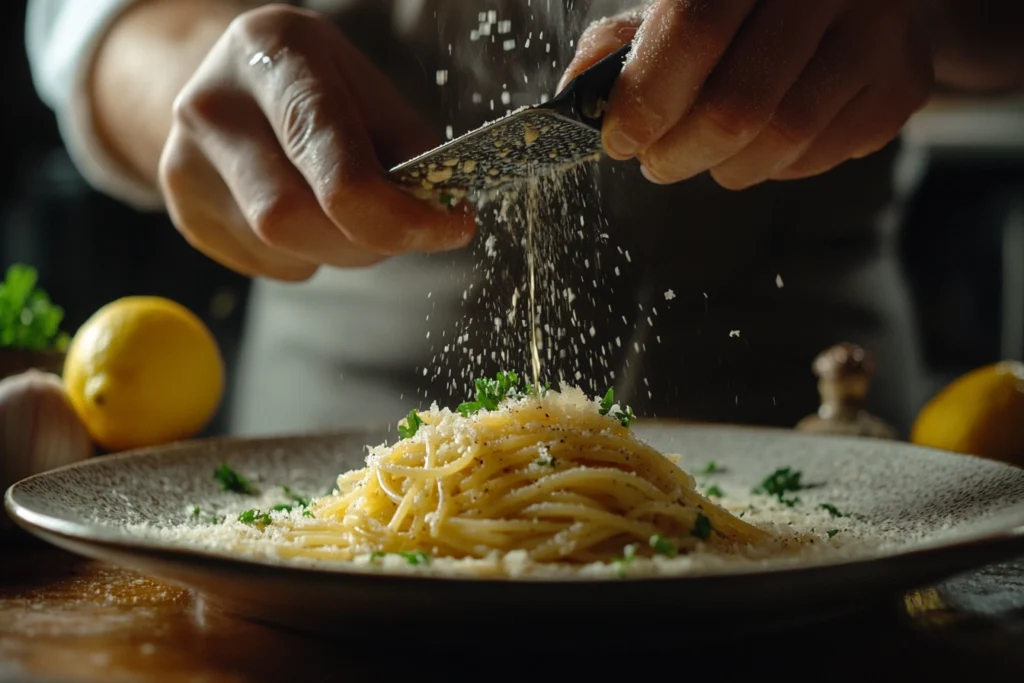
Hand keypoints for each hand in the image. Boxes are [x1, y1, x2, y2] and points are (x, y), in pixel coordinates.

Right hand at [160, 5, 474, 280]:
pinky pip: (267, 265)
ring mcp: (185, 163)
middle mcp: (213, 106)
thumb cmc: (319, 86)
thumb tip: (445, 215)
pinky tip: (310, 216)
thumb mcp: (371, 92)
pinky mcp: (185, 212)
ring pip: (283, 251)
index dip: (398, 217)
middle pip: (294, 221)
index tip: (451, 228)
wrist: (235, 81)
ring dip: (342, 251)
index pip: (334, 166)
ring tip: (352, 213)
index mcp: (273, 56)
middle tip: (403, 230)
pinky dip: (309, 255)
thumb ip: (412, 149)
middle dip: (367, 242)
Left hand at [561, 0, 933, 189]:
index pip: (695, 29)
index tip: (618, 140)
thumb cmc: (747, 4)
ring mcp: (880, 31)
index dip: (647, 98)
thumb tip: (576, 97)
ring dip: (723, 166)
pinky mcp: (904, 83)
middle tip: (656, 161)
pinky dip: (774, 165)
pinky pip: (818, 156)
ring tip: (704, 152)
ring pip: (781, 141)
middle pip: (737, 105)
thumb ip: (626, 43)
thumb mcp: (684, 1)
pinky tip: (762, 141)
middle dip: (677, 153)